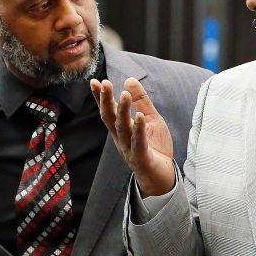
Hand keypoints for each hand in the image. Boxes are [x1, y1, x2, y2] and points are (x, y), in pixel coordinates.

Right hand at [91, 77, 175, 196]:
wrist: (162, 176)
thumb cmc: (155, 147)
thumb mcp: (150, 118)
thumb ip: (141, 100)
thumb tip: (129, 79)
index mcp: (121, 129)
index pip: (108, 110)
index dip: (100, 97)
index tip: (94, 81)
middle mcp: (121, 138)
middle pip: (110, 118)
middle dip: (106, 101)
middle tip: (104, 83)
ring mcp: (129, 148)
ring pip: (122, 128)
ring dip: (122, 111)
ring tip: (123, 94)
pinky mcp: (141, 158)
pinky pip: (138, 142)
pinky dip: (138, 129)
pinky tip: (139, 116)